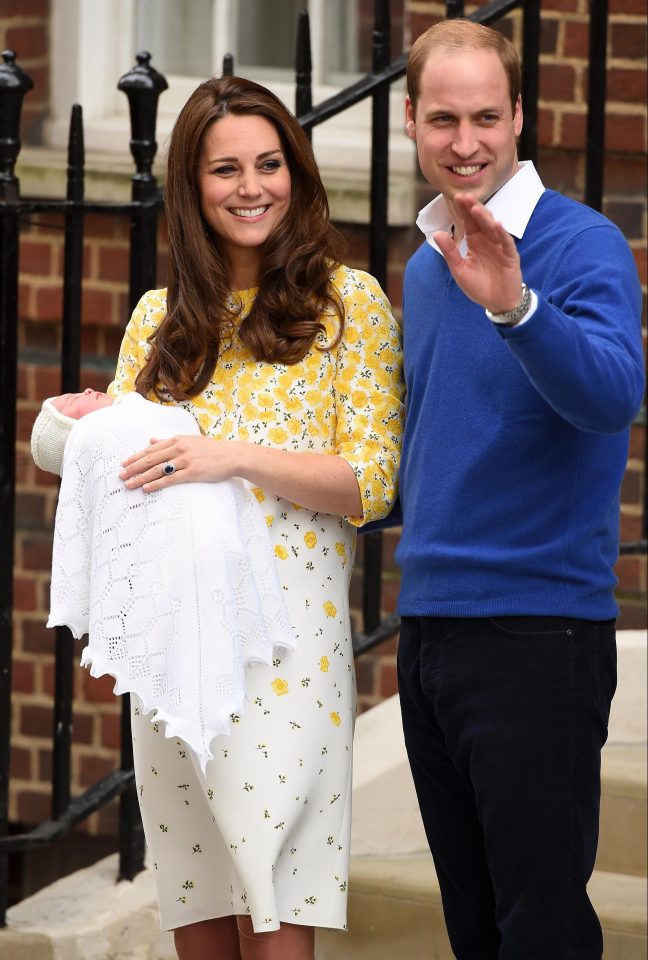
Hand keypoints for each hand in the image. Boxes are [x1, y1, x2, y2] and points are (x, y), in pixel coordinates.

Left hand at [119, 434, 241, 490]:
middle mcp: (178, 448)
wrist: (231, 455)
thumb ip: (169, 440)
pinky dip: (157, 484)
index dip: (135, 457)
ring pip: (157, 470)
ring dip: (141, 478)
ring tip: (129, 484)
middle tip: (121, 476)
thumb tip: (151, 440)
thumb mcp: (189, 440)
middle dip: (133, 468)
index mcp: (176, 440)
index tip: (123, 464)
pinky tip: (147, 488)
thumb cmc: (210, 449)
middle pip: (150, 459)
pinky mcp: (192, 472)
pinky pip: (170, 479)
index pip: (150, 449)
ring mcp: (185, 460)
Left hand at [433, 192, 522, 313]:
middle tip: (464, 196)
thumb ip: (449, 252)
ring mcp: (500, 247)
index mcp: (475, 242)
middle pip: (481, 221)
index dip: (464, 210)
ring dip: (485, 218)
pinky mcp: (510, 256)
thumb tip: (437, 233)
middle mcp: (488, 241)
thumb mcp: (459, 269)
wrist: (497, 303)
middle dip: (473, 209)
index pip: (469, 222)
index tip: (456, 197)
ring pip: (493, 228)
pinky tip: (497, 225)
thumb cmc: (479, 286)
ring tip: (476, 208)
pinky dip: (502, 234)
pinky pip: (506, 243)